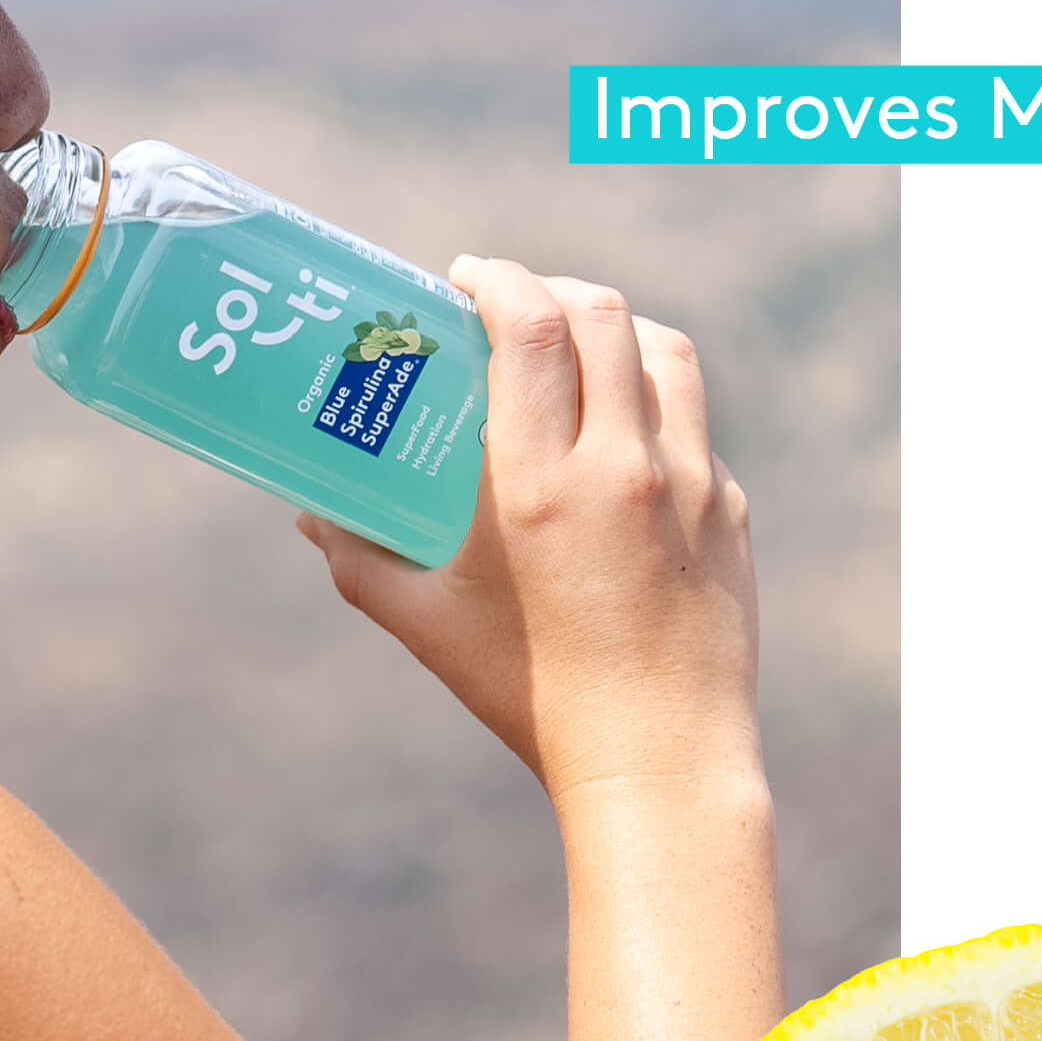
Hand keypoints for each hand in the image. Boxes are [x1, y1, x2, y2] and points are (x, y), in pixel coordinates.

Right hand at [298, 258, 762, 801]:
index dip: (497, 277)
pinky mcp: (728, 511)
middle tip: (510, 303)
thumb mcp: (428, 626)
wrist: (659, 762)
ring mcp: (692, 482)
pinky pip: (693, 424)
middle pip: (603, 313)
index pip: (533, 325)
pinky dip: (651, 404)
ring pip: (665, 351)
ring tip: (574, 345)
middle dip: (550, 287)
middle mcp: (626, 466)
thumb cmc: (532, 698)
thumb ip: (361, 560)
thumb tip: (313, 516)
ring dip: (613, 328)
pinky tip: (617, 438)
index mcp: (543, 483)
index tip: (465, 277)